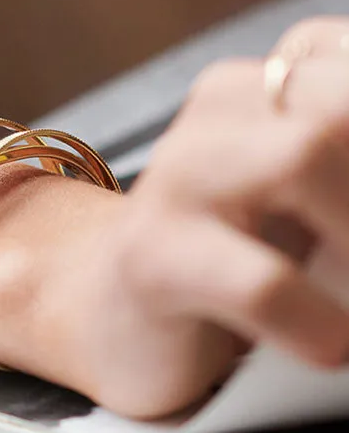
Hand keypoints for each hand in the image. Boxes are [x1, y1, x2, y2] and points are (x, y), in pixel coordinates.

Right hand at [0, 17, 348, 417]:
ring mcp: (178, 178)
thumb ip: (347, 178)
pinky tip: (332, 345)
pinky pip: (257, 279)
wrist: (108, 314)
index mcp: (266, 87)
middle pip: (344, 104)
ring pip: (304, 152)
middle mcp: (220, 112)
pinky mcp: (151, 257)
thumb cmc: (225, 264)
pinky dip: (317, 320)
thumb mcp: (307, 206)